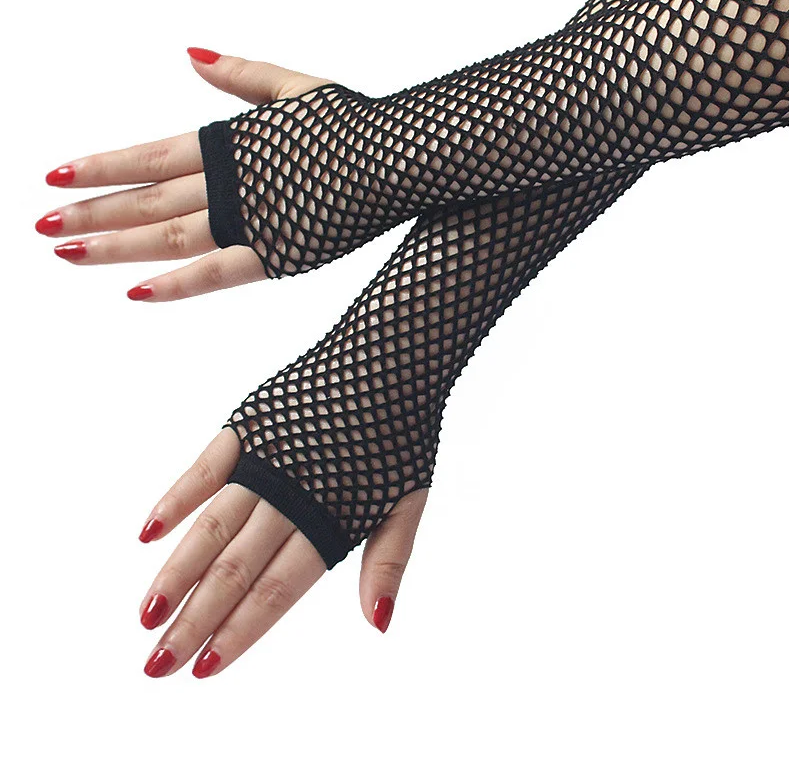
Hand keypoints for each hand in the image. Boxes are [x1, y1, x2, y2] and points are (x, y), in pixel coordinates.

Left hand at [36, 49, 330, 300]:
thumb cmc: (356, 122)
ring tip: (64, 253)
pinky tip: (134, 292)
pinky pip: (216, 275)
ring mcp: (251, 220)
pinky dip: (175, 285)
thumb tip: (189, 54)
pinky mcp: (279, 255)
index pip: (150, 157)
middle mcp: (231, 182)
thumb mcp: (295, 85)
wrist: (403, 159)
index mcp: (232, 141)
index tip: (56, 177)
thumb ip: (241, 74)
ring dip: (113, 246)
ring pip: (167, 236)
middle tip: (42, 224)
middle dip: (91, 212)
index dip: (102, 167)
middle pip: (146, 200)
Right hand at [137, 428, 426, 677]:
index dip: (239, 631)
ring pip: (211, 526)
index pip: (276, 590)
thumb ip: (388, 559)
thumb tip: (378, 625)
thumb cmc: (405, 431)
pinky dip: (175, 499)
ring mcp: (267, 457)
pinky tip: (146, 534)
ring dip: (176, 572)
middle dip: (194, 620)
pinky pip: (204, 467)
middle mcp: (292, 494)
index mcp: (332, 519)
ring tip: (145, 616)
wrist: (393, 353)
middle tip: (155, 665)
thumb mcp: (410, 497)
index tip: (204, 669)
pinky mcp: (250, 424)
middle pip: (234, 569)